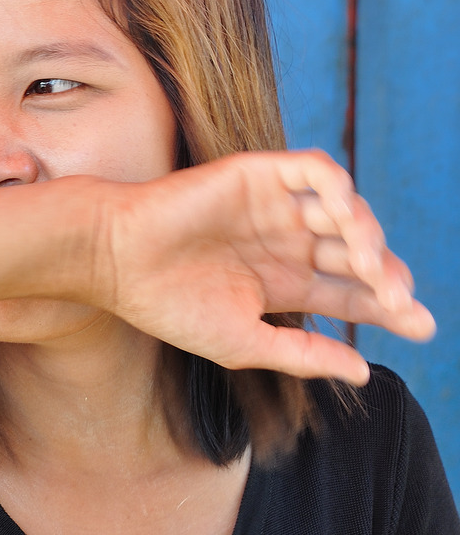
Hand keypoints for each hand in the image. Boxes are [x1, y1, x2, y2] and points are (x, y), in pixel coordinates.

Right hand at [100, 150, 435, 385]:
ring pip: (344, 211)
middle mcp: (286, 241)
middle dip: (387, 276)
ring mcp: (274, 206)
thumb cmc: (169, 305)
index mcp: (284, 280)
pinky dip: (339, 191)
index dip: (389, 306)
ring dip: (367, 236)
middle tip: (400, 301)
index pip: (351, 290)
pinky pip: (315, 172)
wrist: (118, 262)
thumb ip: (304, 353)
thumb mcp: (245, 342)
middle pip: (357, 252)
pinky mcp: (257, 174)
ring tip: (372, 269)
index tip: (423, 328)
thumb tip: (364, 370)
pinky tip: (345, 222)